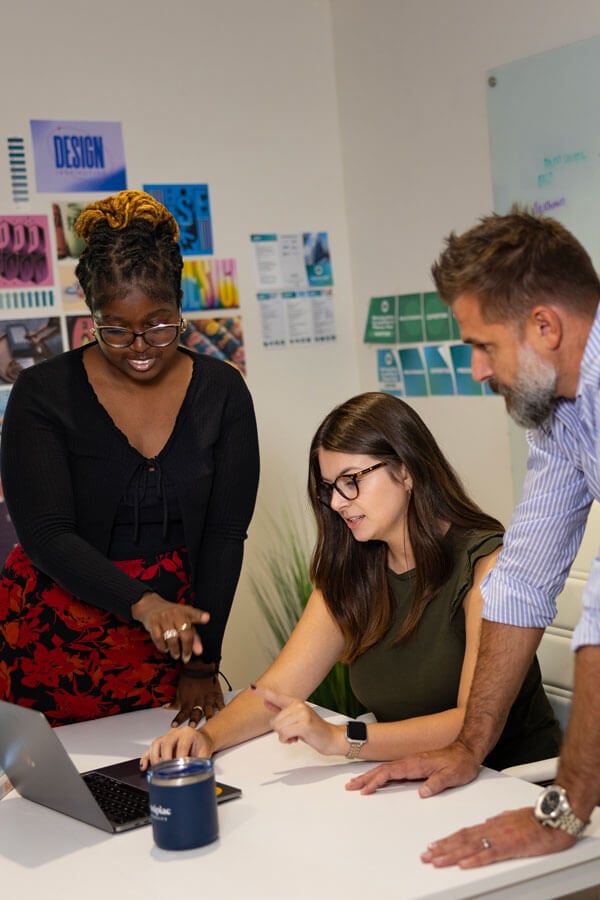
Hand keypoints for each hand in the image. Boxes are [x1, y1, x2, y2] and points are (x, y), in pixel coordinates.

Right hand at [130, 592, 208, 661]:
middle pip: (184, 633)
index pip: (195, 613)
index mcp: (186, 611)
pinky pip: (159, 639)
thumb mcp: (185, 622)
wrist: (151, 606)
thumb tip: (199, 652)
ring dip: (174, 650)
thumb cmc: (172, 616)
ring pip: (171, 638)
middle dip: (186, 648)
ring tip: (176, 654)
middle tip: (186, 657)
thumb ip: (194, 636)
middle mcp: (176, 613)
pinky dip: (163, 647)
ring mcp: (164, 617)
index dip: (200, 616)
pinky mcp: (153, 623)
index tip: (206, 618)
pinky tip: (165, 648)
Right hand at [140, 725, 213, 770]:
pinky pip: (150, 748)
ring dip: (154, 759)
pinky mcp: (160, 742)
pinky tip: (144, 766)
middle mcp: (176, 733)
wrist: (200, 740)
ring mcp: (166, 736)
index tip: (179, 769)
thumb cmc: (201, 746)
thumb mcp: (205, 753)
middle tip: (166, 772)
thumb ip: (201, 763)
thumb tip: (198, 775)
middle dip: (165, 759)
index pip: (181, 745)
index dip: (180, 758)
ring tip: (156, 771)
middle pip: (166, 743)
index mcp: (188, 733)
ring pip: (156, 744)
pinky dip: (146, 758)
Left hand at [169, 666, 224, 726]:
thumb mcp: (179, 691)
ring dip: (208, 717)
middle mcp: (198, 701)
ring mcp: (208, 698)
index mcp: (188, 701)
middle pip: (195, 713)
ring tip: (210, 723)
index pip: (182, 713)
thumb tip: (165, 707)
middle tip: (192, 727)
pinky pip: (221, 704)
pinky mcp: (217, 695)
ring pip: (209, 710)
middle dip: (194, 720)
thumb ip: (174, 702)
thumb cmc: (188, 678)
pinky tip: (224, 714)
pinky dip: (222, 709)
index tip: (174, 726)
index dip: (178, 720)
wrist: (198, 666)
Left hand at [252, 685, 342, 755]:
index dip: (263, 692)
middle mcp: (298, 705)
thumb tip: (267, 702)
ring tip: (296, 735)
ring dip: (285, 736)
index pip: (276, 696)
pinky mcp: (304, 724)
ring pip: (278, 728)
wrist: (331, 738)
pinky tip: (297, 738)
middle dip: (281, 730)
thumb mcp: (297, 718)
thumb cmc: (313, 729)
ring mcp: (301, 713)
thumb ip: (281, 711)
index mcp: (295, 702)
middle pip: (274, 721)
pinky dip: (287, 740)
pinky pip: (284, 734)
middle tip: (293, 732)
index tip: (252, 687)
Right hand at [345, 741, 479, 795]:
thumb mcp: (452, 775)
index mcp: (415, 764)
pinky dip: (380, 775)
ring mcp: (411, 763)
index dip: (376, 782)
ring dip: (370, 776)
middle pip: (382, 770)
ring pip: (385, 770)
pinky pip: (392, 771)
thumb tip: (422, 792)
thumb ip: (437, 783)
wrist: (467, 750)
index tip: (364, 790)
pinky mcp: (414, 766)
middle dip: (365, 778)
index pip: (390, 773)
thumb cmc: (460, 763)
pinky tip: (376, 779)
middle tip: (350, 786)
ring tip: (357, 783)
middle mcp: (410, 762)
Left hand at [421, 807, 575, 867]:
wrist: (553, 818)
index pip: (463, 833)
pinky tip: (463, 864)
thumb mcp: (511, 817)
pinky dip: (475, 859)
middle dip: (442, 848)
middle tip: (426, 855)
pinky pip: (489, 854)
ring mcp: (499, 838)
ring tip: (436, 860)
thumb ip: (498, 821)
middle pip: (461, 839)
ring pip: (470, 846)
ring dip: (451, 854)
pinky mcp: (510, 846)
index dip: (447, 840)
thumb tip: (486, 823)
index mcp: (491, 824)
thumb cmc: (536, 819)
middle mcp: (491, 829)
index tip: (433, 845)